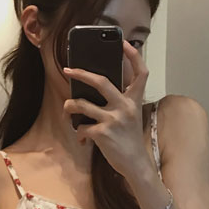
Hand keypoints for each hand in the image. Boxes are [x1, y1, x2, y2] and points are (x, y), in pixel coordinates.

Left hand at [62, 45, 160, 208]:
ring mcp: (114, 119)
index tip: (123, 42)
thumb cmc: (129, 140)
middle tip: (68, 70)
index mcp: (134, 100)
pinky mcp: (103, 133)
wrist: (136, 165)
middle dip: (81, 74)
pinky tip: (84, 140)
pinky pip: (81, 127)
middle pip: (101, 82)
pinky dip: (79, 133)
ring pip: (81, 104)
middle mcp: (126, 107)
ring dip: (70, 106)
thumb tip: (92, 90)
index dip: (133, 56)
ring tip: (69, 109)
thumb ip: (119, 102)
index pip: (140, 73)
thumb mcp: (130, 117)